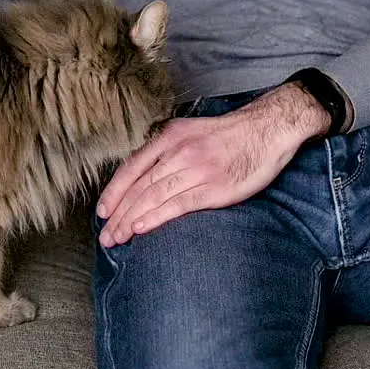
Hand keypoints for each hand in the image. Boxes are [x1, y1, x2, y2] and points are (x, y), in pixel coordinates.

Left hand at [95, 84, 331, 247]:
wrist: (267, 130)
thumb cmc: (228, 136)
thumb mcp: (190, 133)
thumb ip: (167, 152)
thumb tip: (144, 178)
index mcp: (169, 137)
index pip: (132, 167)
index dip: (114, 192)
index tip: (102, 212)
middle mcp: (178, 152)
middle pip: (139, 187)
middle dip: (118, 214)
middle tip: (106, 236)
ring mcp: (196, 169)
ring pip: (153, 197)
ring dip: (131, 220)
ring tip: (117, 238)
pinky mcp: (214, 188)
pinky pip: (178, 204)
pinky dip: (156, 217)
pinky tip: (141, 229)